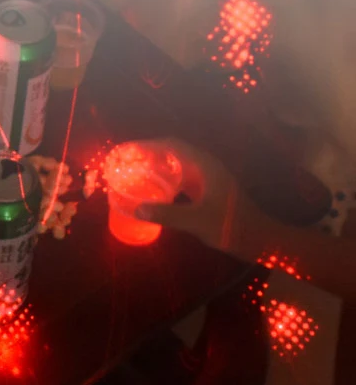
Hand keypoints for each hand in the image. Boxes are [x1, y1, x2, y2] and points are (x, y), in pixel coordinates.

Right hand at [135, 138, 263, 253]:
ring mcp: (207, 179)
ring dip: (157, 167)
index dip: (149, 145)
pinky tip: (153, 191)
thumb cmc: (231, 226)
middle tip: (126, 162)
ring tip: (134, 173)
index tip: (128, 151)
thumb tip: (137, 209)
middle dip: (149, 154)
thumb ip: (168, 214)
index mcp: (205, 166)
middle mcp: (205, 167)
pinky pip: (181, 179)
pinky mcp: (207, 192)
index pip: (172, 145)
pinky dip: (165, 181)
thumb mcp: (197, 221)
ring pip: (177, 166)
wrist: (257, 239)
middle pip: (173, 152)